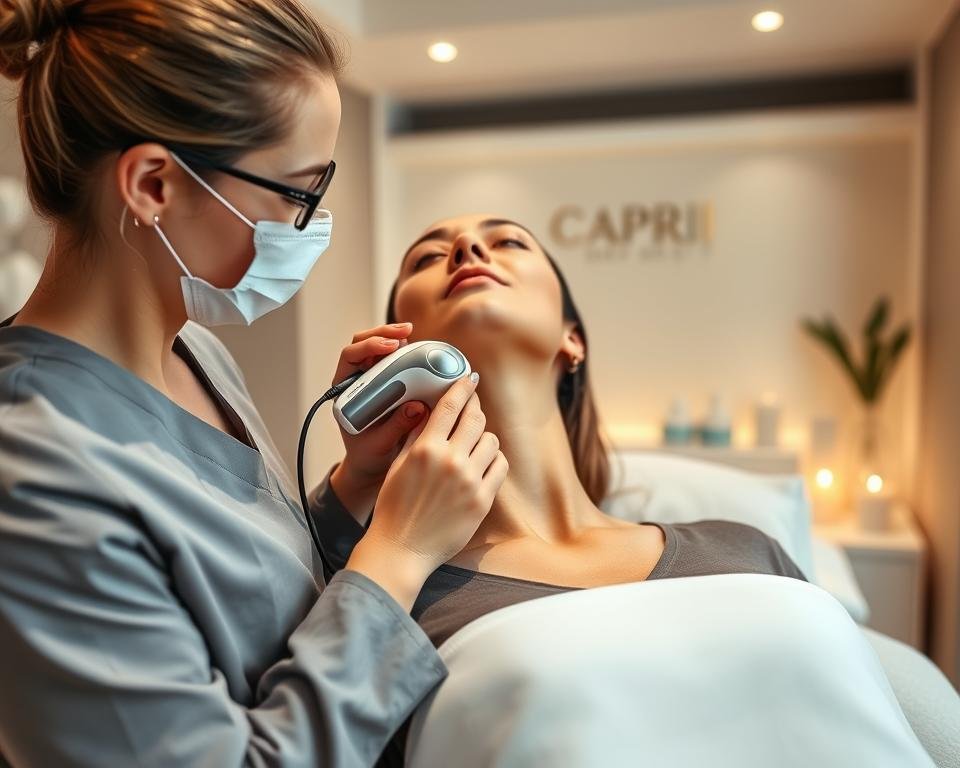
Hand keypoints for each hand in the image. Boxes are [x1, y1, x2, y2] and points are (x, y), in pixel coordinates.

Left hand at [329, 323, 428, 513]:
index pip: (350, 357)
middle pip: (364, 344)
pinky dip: (407, 353)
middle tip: (406, 332)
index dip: (369, 347)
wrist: (371, 466)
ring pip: (379, 348)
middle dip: (383, 333)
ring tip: (412, 335)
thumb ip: (396, 427)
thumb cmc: (368, 457)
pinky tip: (420, 350)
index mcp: (346, 393)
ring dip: (394, 337)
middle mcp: (357, 382)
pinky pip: (395, 361)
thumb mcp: (380, 446)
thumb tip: (418, 407)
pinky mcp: (389, 384)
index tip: (390, 347)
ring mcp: (372, 380)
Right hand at [349, 372, 507, 602]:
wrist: (401, 549)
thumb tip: (432, 410)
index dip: (462, 386)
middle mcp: (450, 460)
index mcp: (426, 448)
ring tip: (473, 442)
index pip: (450, 405)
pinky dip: (493, 460)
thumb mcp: (399, 464)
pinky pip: (499, 465)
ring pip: (491, 440)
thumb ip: (418, 436)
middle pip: (475, 418)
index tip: (469, 377)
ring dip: (483, 437)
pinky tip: (483, 462)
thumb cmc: (394, 507)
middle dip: (475, 407)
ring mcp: (469, 481)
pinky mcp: (483, 500)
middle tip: (473, 405)